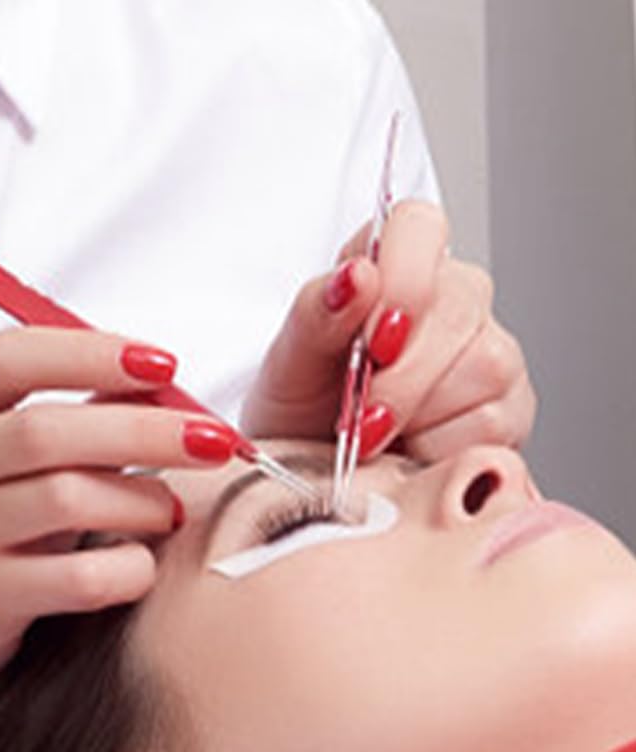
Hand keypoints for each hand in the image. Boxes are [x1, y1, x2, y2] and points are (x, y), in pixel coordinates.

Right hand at [0, 326, 240, 700]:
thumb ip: (64, 419)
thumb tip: (159, 380)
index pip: (9, 358)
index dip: (92, 353)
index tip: (165, 364)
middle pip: (46, 430)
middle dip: (145, 429)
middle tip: (214, 439)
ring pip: (65, 499)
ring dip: (141, 501)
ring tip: (173, 511)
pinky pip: (74, 576)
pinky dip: (127, 568)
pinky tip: (142, 567)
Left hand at [242, 201, 536, 465]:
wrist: (316, 477)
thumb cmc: (303, 411)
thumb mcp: (289, 366)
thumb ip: (316, 314)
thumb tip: (357, 278)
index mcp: (394, 266)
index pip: (419, 226)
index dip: (401, 280)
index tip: (370, 340)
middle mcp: (454, 298)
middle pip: (457, 308)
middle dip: (401, 377)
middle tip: (359, 418)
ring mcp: (491, 351)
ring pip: (484, 368)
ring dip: (417, 417)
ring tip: (378, 436)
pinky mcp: (510, 410)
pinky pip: (491, 425)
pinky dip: (439, 450)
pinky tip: (409, 450)